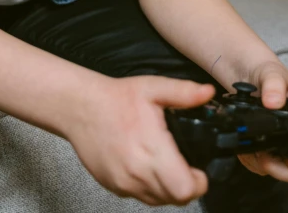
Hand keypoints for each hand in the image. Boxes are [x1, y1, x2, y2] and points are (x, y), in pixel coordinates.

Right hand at [64, 75, 215, 206]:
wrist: (80, 108)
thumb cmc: (116, 98)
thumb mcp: (153, 88)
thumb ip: (183, 93)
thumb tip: (208, 92)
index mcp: (152, 150)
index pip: (185, 189)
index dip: (198, 182)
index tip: (198, 169)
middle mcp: (137, 173)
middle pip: (175, 199)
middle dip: (186, 185)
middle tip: (185, 164)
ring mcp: (123, 183)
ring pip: (158, 200)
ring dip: (167, 188)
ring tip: (165, 163)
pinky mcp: (113, 186)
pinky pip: (139, 196)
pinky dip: (148, 186)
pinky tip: (145, 164)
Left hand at [236, 60, 287, 183]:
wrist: (245, 69)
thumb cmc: (265, 69)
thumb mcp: (271, 72)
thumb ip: (274, 84)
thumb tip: (273, 102)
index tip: (287, 158)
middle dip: (280, 169)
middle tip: (263, 157)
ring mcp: (283, 141)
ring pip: (280, 170)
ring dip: (263, 165)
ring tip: (251, 149)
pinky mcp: (267, 144)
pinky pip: (263, 165)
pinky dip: (252, 162)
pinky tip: (245, 148)